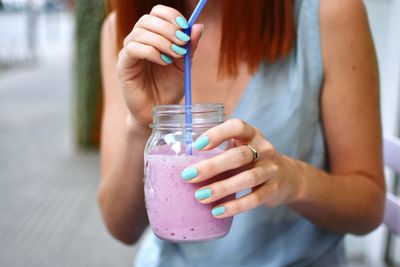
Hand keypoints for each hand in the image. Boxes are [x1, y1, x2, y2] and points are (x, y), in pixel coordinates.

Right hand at [117, 5, 202, 126]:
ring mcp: (129, 52)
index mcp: (153, 36)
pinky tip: (164, 61)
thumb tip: (198, 26)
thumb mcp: (184, 65)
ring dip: (162, 41)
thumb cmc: (169, 88)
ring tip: (175, 55)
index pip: (157, 13)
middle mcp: (138, 40)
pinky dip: (151, 52)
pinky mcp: (124, 65)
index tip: (185, 28)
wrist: (157, 111)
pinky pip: (133, 49)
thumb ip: (190, 46)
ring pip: (140, 33)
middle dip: (168, 28)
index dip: (171, 16)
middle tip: (182, 42)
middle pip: (147, 19)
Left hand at [182, 119, 301, 217]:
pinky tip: (217, 211)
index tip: (197, 145)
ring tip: (200, 196)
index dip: (217, 134)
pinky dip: (235, 206)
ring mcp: (270, 169)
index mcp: (251, 134)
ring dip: (221, 187)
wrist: (286, 177)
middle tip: (188, 176)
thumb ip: (218, 151)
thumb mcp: (239, 148)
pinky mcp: (274, 189)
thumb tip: (178, 162)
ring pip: (247, 178)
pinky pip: (254, 199)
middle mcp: (263, 149)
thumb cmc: (251, 160)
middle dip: (212, 166)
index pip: (237, 126)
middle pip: (239, 155)